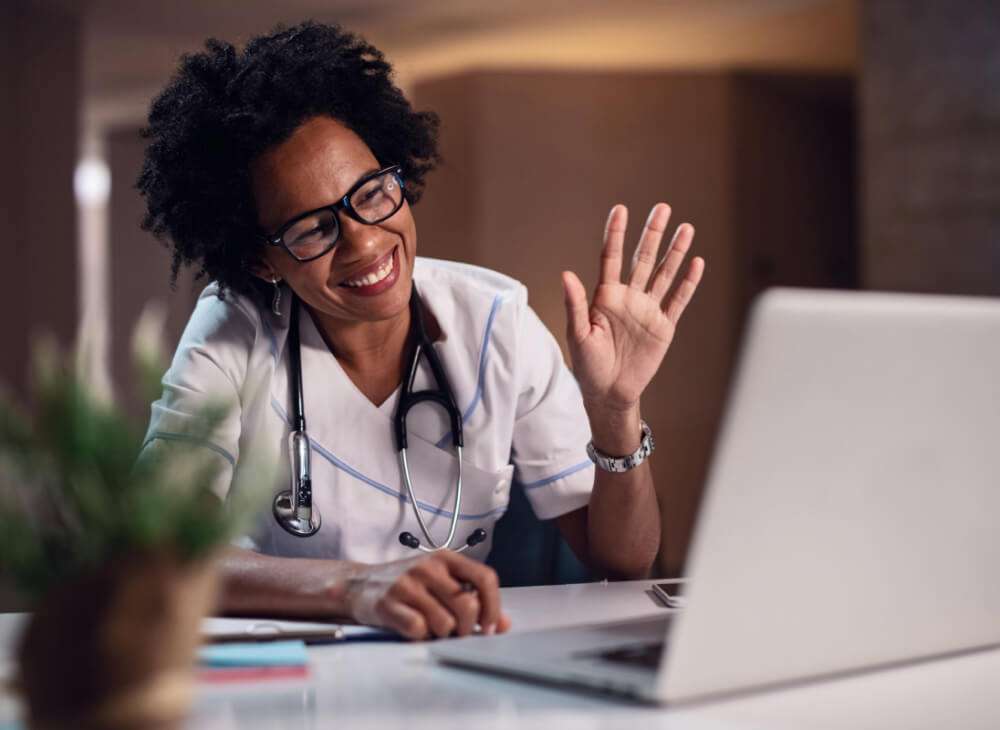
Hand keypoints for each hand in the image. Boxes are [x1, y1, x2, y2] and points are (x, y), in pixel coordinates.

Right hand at [344, 551, 510, 639]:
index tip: (490, 626)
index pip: (485, 578)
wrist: (359, 584)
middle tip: (458, 632)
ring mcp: (407, 585)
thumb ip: (472, 598)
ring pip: (445, 623)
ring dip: (442, 634)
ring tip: (431, 627)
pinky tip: (413, 628)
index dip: (494, 606)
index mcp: (446, 558)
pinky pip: (419, 630)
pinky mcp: (389, 604)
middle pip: (468, 605)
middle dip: (467, 627)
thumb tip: (503, 623)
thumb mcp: (441, 582)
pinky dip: (420, 637)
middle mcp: (428, 567)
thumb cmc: (407, 584)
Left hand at [562, 203, 703, 414]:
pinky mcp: (664, 326)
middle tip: (663, 207)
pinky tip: (696, 263)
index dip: (616, 233)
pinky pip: (678, 300)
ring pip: (664, 274)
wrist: (609, 392)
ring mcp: (648, 310)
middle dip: (652, 233)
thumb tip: (566, 274)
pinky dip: (688, 283)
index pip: (611, 257)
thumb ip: (575, 304)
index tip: (620, 209)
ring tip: (686, 228)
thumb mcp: (578, 334)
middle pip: (642, 258)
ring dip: (675, 252)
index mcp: (605, 296)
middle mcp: (628, 297)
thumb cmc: (588, 365)